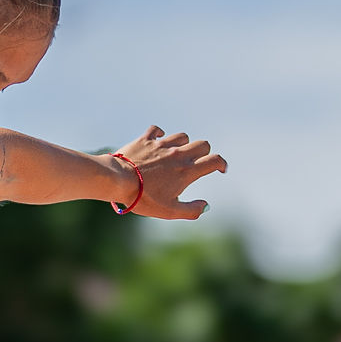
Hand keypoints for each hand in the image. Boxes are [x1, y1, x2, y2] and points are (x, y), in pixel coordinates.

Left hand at [113, 126, 227, 220]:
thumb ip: (191, 210)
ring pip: (182, 136)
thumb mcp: (169, 211)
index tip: (220, 169)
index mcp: (186, 171)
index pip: (214, 160)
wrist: (118, 181)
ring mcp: (161, 146)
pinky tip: (157, 141)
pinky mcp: (145, 140)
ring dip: (183, 144)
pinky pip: (156, 130)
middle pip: (202, 144)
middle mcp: (177, 155)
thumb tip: (206, 206)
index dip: (221, 164)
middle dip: (204, 152)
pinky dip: (159, 134)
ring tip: (176, 154)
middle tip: (197, 162)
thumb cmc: (144, 198)